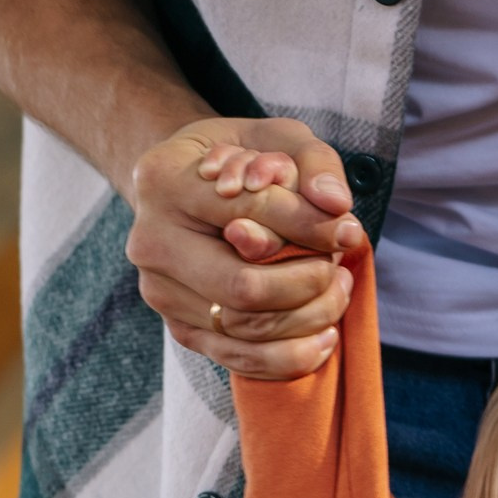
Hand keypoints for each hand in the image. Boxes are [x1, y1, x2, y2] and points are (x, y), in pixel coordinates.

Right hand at [126, 116, 362, 376]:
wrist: (188, 190)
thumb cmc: (241, 160)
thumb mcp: (276, 137)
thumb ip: (312, 162)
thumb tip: (336, 205)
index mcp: (164, 181)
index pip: (246, 212)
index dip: (307, 227)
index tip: (348, 231)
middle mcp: (150, 243)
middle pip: (242, 286)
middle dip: (307, 284)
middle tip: (339, 269)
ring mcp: (160, 292)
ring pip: (243, 329)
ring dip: (306, 320)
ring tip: (337, 293)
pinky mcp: (178, 328)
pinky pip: (238, 359)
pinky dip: (289, 357)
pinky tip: (323, 338)